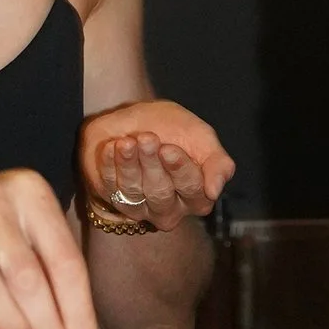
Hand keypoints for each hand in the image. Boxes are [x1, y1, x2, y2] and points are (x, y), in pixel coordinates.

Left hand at [79, 99, 234, 234]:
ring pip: (133, 191)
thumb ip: (219, 164)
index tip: (168, 148)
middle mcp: (169, 209)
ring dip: (129, 162)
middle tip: (147, 138)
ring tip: (127, 141)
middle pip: (160, 192)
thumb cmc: (175, 130)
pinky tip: (112, 146)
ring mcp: (140, 208)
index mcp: (196, 196)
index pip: (192, 189)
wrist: (140, 119)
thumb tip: (214, 191)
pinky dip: (110, 164)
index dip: (179, 169)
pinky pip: (110, 186)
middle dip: (151, 162)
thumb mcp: (202, 138)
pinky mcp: (114, 199)